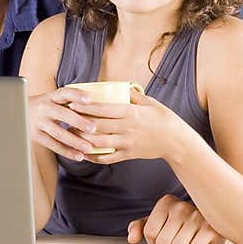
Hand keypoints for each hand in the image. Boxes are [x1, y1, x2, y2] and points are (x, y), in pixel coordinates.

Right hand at [27, 87, 100, 161]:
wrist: (16, 112)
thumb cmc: (45, 107)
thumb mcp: (53, 99)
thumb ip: (70, 102)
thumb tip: (98, 104)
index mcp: (51, 96)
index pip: (64, 92)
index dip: (76, 95)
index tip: (89, 99)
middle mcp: (44, 108)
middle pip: (62, 114)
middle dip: (78, 121)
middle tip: (93, 128)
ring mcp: (39, 122)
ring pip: (58, 132)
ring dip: (74, 141)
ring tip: (88, 148)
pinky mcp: (36, 136)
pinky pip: (53, 145)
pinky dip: (67, 151)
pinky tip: (79, 156)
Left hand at [69, 87, 184, 163]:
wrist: (176, 141)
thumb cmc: (163, 119)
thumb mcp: (150, 102)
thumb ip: (133, 95)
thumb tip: (120, 86)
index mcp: (131, 113)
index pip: (104, 109)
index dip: (87, 107)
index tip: (73, 103)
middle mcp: (127, 128)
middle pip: (98, 126)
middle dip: (80, 123)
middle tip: (66, 119)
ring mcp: (127, 143)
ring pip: (99, 143)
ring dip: (82, 140)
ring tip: (70, 135)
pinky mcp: (128, 155)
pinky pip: (107, 158)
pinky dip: (94, 157)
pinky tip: (83, 153)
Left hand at [127, 195, 225, 243]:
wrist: (216, 222)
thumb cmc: (183, 223)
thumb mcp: (160, 222)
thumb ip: (141, 227)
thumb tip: (131, 239)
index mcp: (165, 202)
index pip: (150, 233)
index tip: (163, 240)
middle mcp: (181, 206)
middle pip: (163, 242)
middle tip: (178, 241)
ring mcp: (197, 216)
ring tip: (189, 241)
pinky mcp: (212, 228)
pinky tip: (199, 243)